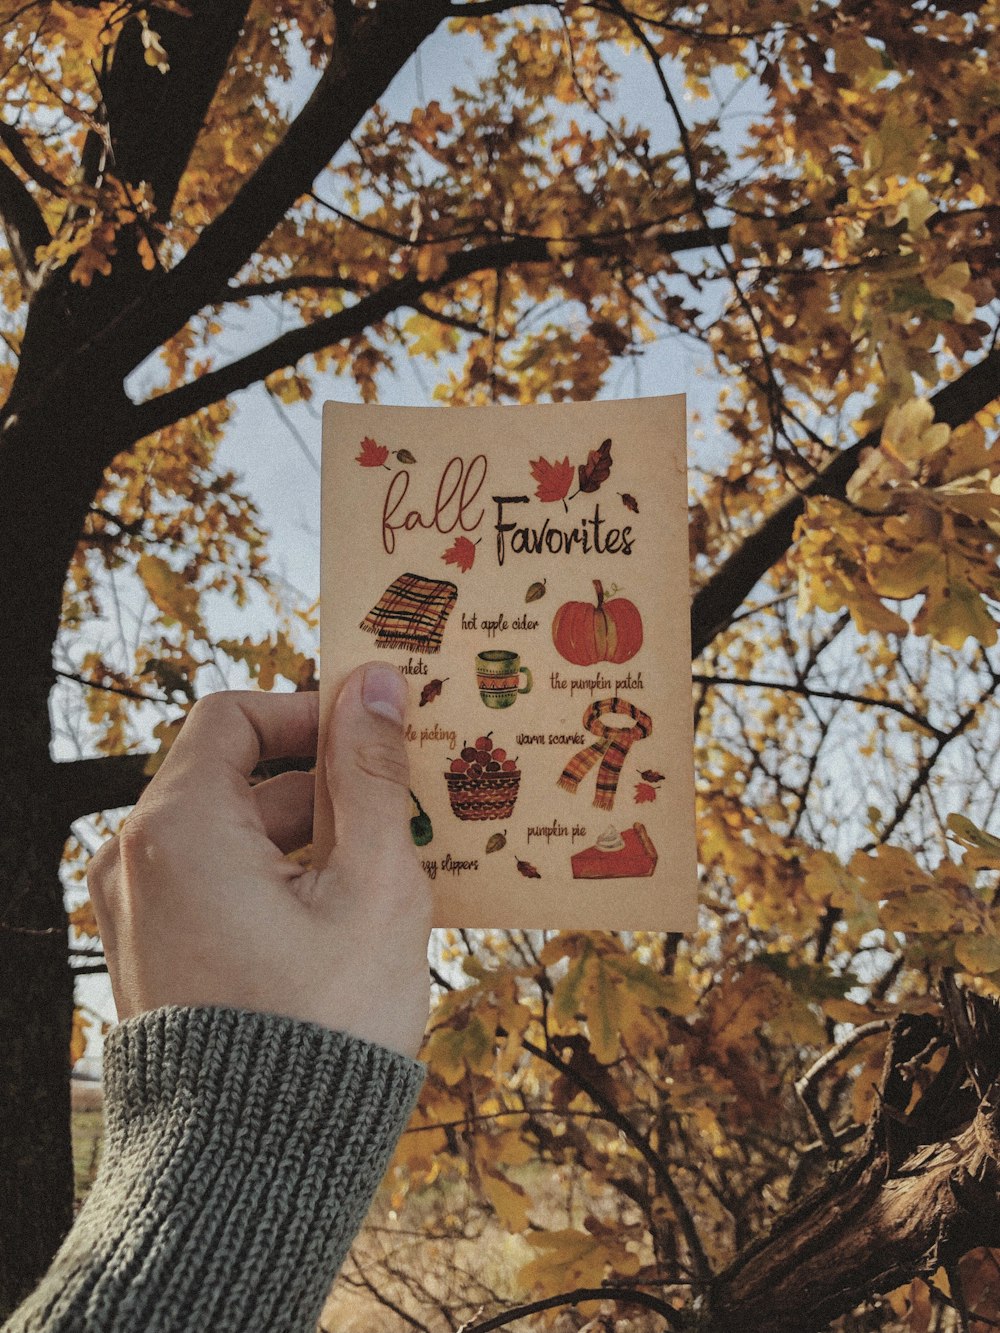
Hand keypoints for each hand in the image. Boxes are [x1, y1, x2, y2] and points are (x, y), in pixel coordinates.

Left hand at [87, 663, 431, 1059]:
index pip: (233, 715)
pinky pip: (216, 885)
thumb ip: (370, 773)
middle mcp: (135, 861)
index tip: (372, 736)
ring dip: (309, 840)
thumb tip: (372, 682)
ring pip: (231, 836)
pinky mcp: (152, 956)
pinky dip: (276, 882)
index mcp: (177, 828)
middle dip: (323, 787)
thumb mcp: (371, 885)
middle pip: (235, 778)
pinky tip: (343, 920)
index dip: (308, 713)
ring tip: (385, 878)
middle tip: (400, 813)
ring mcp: (136, 913)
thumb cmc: (320, 1024)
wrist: (252, 1168)